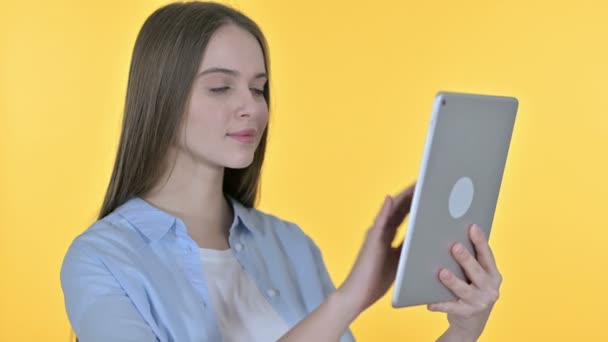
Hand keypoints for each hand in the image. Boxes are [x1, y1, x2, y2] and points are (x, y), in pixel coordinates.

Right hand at [337, 184, 414, 314]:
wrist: (357, 295)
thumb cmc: (377, 280)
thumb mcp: (400, 261)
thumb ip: (409, 246)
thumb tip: (426, 235)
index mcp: (388, 236)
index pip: (405, 214)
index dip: (416, 201)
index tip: (428, 188)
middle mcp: (381, 231)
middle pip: (399, 208)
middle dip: (413, 194)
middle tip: (426, 180)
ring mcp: (375, 234)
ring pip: (391, 211)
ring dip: (403, 197)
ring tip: (415, 184)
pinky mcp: (371, 241)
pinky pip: (379, 223)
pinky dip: (384, 210)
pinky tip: (391, 199)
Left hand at [429, 224, 502, 340]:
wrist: (472, 323)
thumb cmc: (471, 290)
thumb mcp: (476, 276)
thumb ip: (470, 260)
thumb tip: (451, 238)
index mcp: (493, 275)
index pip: (487, 256)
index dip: (480, 241)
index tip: (473, 227)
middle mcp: (490, 289)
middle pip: (477, 272)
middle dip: (466, 259)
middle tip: (455, 246)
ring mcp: (480, 303)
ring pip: (464, 290)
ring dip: (453, 281)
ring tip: (441, 273)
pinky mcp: (466, 314)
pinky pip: (450, 308)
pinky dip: (440, 304)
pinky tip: (429, 302)